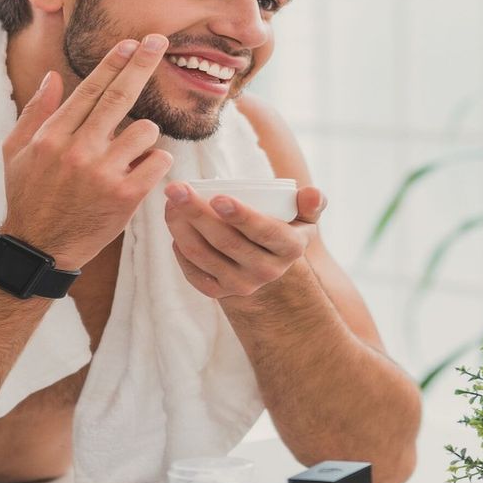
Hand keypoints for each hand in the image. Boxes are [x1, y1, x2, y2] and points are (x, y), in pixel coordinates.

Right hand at [0, 35, 173, 269]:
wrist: (39, 249)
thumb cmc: (27, 197)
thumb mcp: (15, 152)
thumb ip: (36, 113)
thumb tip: (52, 77)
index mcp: (52, 135)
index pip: (89, 89)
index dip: (113, 63)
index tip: (131, 43)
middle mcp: (78, 149)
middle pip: (119, 96)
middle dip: (142, 64)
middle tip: (159, 41)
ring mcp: (103, 173)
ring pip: (146, 130)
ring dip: (145, 135)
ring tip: (131, 151)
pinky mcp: (126, 196)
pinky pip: (158, 162)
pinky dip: (157, 161)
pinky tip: (144, 169)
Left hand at [165, 184, 326, 298]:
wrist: (270, 270)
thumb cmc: (285, 230)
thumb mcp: (305, 219)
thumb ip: (312, 203)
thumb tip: (311, 192)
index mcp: (289, 248)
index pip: (264, 231)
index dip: (241, 216)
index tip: (217, 197)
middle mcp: (266, 271)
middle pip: (226, 241)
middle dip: (197, 213)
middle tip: (176, 189)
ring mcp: (241, 285)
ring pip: (204, 255)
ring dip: (181, 227)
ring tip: (170, 202)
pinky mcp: (219, 293)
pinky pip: (193, 272)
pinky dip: (180, 249)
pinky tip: (175, 226)